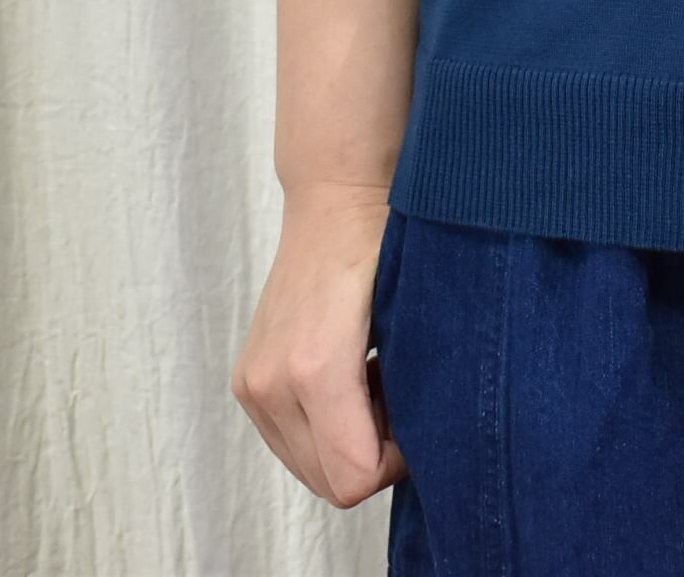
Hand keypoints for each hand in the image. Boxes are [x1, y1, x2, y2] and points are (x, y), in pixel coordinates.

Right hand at [231, 186, 406, 507]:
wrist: (336, 198)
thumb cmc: (387, 244)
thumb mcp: (417, 315)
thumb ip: (420, 386)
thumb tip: (437, 442)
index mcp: (315, 369)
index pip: (355, 478)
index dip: (399, 462)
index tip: (422, 416)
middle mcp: (270, 384)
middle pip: (331, 484)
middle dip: (375, 456)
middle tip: (403, 398)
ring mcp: (252, 385)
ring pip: (311, 470)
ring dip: (350, 444)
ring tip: (378, 383)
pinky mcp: (247, 382)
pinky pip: (293, 442)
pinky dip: (328, 428)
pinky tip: (354, 378)